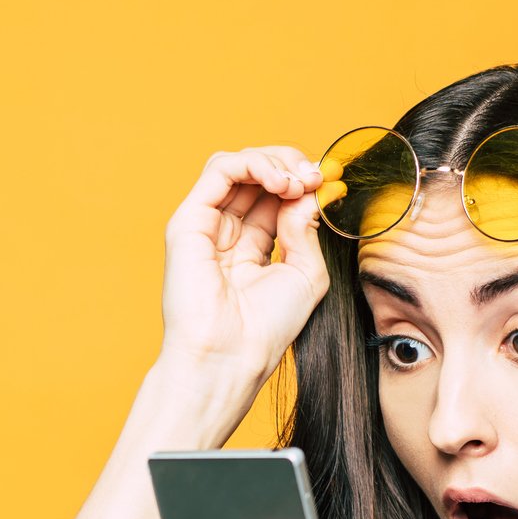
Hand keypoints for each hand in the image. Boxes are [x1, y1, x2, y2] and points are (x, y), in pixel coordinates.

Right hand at [157, 146, 331, 401]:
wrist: (231, 357)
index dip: (303, 182)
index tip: (328, 186)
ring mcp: (206, 224)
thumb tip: (307, 191)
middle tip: (314, 178)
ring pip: (238, 165)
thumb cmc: (265, 329)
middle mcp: (227, 232)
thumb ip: (306, 228)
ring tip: (296, 182)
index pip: (276, 195)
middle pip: (257, 174)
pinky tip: (278, 182)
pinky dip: (252, 163)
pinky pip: (219, 169)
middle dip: (292, 166)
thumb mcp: (306, 273)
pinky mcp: (189, 221)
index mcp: (253, 246)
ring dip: (274, 162)